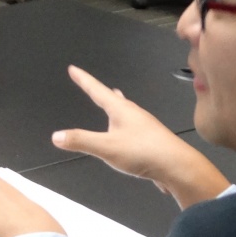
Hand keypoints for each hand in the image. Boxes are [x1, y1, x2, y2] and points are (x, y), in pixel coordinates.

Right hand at [52, 65, 230, 207]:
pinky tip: (128, 134)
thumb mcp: (106, 147)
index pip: (97, 90)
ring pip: (126, 112)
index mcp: (121, 110)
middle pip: (114, 99)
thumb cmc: (144, 152)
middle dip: (102, 92)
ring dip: (117, 106)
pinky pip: (134, 128)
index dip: (84, 80)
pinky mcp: (152, 141)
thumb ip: (81, 141)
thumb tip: (57, 136)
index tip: (74, 69)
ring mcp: (145, 127)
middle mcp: (134, 114)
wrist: (178, 167)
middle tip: (92, 85)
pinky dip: (126, 125)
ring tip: (114, 102)